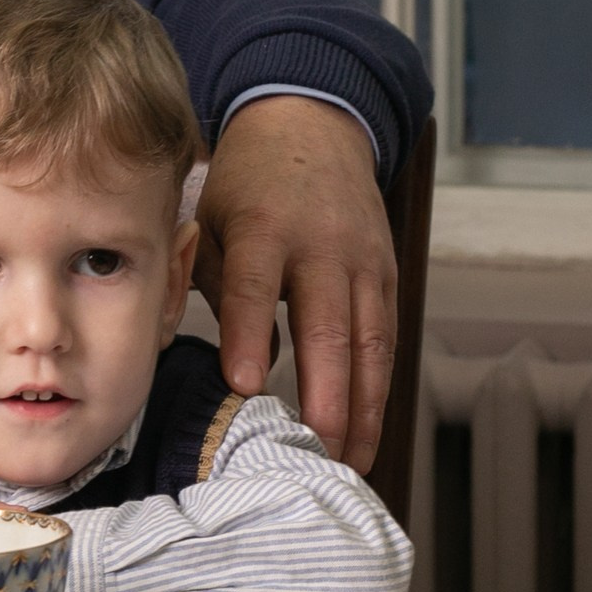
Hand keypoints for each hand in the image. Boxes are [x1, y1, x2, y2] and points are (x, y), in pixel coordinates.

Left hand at [192, 95, 394, 472]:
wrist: (311, 128)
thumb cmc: (246, 185)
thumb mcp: (208, 218)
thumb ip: (204, 284)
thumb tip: (217, 360)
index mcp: (264, 226)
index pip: (256, 285)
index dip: (250, 334)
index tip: (244, 384)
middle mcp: (322, 246)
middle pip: (328, 325)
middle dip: (326, 393)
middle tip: (314, 448)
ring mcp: (363, 262)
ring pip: (370, 343)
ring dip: (363, 408)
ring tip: (348, 464)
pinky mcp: (387, 277)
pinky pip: (386, 341)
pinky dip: (378, 391)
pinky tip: (366, 434)